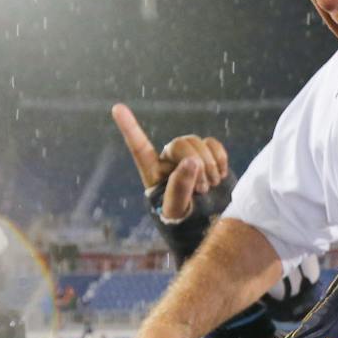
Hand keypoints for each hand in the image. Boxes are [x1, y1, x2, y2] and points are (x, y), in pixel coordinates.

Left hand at [113, 103, 232, 263]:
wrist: (211, 229)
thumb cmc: (185, 226)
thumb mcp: (177, 212)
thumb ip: (180, 187)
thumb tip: (192, 161)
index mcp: (154, 173)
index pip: (140, 148)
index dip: (130, 128)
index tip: (117, 108)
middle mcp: (170, 161)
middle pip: (180, 144)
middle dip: (195, 164)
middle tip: (203, 190)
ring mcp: (190, 158)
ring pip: (198, 143)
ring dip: (209, 165)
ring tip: (211, 186)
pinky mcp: (210, 158)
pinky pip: (214, 144)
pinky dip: (220, 158)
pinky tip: (220, 175)